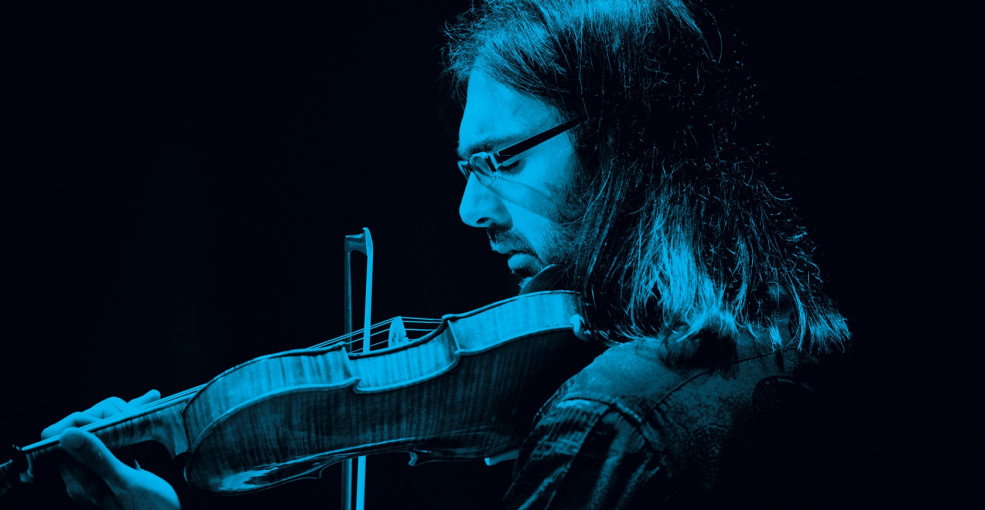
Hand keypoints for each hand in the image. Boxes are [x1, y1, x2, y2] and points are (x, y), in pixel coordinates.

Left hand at [39, 391, 179, 509]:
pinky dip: (131, 425)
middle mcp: (86, 475)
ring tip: (143, 407)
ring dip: (120, 417)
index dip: (81, 424)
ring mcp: (103, 470)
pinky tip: (145, 410)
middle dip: (105, 417)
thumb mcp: (124, 482)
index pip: (62, 442)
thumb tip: (67, 435)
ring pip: (102, 433)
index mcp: (79, 481)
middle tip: (130, 414)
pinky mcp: (120, 466)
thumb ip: (97, 458)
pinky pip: (119, 440)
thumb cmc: (150, 509)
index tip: (108, 419)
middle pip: (83, 433)